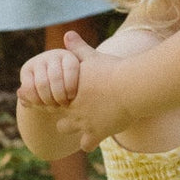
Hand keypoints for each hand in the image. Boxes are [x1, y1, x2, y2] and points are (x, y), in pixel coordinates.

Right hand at [18, 45, 80, 107]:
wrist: (56, 92)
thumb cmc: (77, 87)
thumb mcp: (84, 78)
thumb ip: (83, 60)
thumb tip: (69, 34)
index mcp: (69, 56)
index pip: (71, 69)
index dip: (71, 88)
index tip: (72, 98)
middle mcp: (52, 55)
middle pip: (55, 79)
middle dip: (59, 97)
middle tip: (63, 106)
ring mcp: (38, 61)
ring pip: (41, 84)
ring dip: (48, 100)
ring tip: (54, 107)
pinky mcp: (26, 70)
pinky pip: (29, 88)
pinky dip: (35, 100)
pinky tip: (42, 104)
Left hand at [52, 34, 130, 150]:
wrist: (130, 88)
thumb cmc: (112, 70)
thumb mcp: (92, 57)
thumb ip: (78, 48)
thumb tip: (67, 34)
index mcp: (69, 91)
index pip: (48, 97)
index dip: (50, 97)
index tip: (60, 96)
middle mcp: (72, 108)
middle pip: (55, 112)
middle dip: (62, 113)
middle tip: (74, 109)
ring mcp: (83, 122)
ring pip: (65, 130)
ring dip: (73, 128)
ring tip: (84, 124)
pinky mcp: (97, 133)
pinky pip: (87, 146)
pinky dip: (89, 143)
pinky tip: (96, 137)